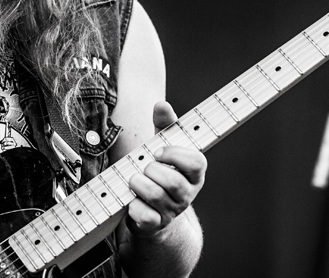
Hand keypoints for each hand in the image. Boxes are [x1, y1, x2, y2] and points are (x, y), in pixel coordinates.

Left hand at [125, 101, 206, 236]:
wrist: (153, 211)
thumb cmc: (160, 171)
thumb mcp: (163, 146)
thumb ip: (164, 125)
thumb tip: (162, 104)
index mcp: (193, 173)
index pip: (196, 163)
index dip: (176, 155)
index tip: (158, 151)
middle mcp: (186, 194)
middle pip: (173, 181)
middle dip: (152, 170)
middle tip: (145, 167)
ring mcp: (172, 211)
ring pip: (156, 196)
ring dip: (138, 184)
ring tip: (134, 180)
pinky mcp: (156, 225)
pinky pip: (145, 216)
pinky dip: (134, 206)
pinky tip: (132, 200)